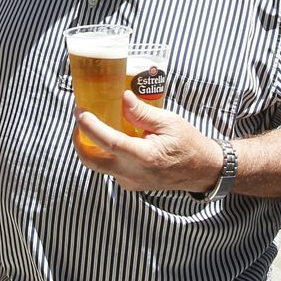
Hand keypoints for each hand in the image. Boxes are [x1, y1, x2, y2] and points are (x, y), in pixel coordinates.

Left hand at [74, 93, 222, 193]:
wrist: (202, 170)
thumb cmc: (188, 143)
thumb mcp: (169, 122)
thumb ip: (142, 112)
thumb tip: (122, 97)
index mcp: (145, 157)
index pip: (108, 143)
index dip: (90, 126)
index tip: (80, 111)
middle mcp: (133, 173)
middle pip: (91, 160)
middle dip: (79, 139)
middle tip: (80, 118)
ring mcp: (130, 182)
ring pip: (98, 164)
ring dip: (89, 145)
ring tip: (92, 123)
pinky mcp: (129, 183)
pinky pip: (109, 168)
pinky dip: (102, 152)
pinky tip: (109, 135)